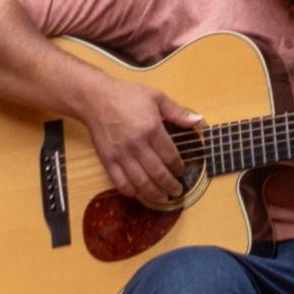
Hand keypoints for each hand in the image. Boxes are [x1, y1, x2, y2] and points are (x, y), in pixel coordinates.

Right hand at [79, 79, 200, 209]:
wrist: (96, 98)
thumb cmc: (126, 95)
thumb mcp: (156, 97)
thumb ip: (177, 112)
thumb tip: (197, 120)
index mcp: (152, 129)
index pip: (170, 156)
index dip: (178, 167)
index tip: (182, 171)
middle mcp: (137, 144)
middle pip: (158, 173)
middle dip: (170, 185)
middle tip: (177, 191)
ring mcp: (121, 154)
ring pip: (141, 181)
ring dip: (154, 193)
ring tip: (163, 198)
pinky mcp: (107, 160)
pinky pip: (119, 182)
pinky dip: (130, 191)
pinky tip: (139, 193)